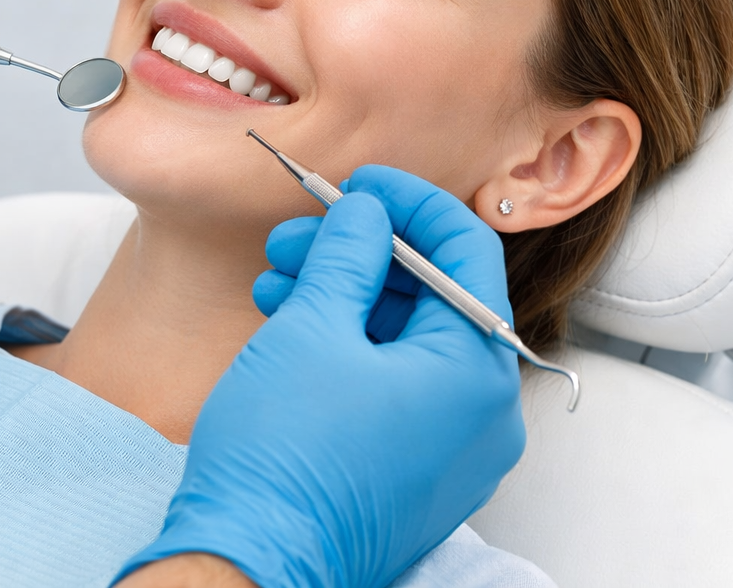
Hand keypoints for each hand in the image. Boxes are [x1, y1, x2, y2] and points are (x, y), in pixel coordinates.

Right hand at [119, 165, 525, 587]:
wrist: (249, 562)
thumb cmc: (284, 452)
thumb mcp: (312, 326)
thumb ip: (350, 253)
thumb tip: (368, 211)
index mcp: (478, 372)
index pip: (465, 250)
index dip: (408, 202)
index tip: (357, 182)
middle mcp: (484, 414)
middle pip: (432, 295)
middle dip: (359, 253)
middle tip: (295, 234)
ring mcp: (453, 449)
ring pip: (406, 340)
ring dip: (342, 296)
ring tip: (274, 278)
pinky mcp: (416, 470)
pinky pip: (396, 386)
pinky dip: (347, 347)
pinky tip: (286, 322)